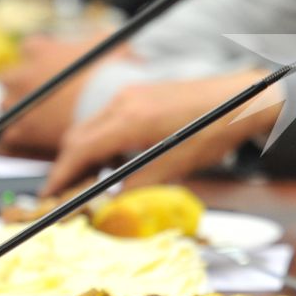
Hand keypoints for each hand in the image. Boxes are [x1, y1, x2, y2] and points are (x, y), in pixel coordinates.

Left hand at [0, 34, 110, 153]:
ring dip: (23, 112)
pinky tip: (40, 143)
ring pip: (7, 107)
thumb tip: (107, 41)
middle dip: (26, 87)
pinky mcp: (16, 134)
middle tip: (49, 99)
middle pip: (11, 78)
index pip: (30, 48)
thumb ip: (100, 39)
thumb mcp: (113, 43)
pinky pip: (10, 138)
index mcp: (38, 50)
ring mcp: (14, 105)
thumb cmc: (115, 78)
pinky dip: (23, 140)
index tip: (57, 70)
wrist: (114, 117)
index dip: (45, 60)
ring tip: (48, 123)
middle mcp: (18, 75)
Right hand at [44, 68, 273, 194]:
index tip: (50, 194)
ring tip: (93, 180)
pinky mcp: (140, 92)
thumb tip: (113, 203)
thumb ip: (141, 184)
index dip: (61, 174)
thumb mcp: (179, 165)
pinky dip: (102, 139)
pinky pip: (107, 117)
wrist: (245, 96)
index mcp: (130, 120)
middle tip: (65, 192)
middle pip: (77, 135)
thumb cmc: (217, 129)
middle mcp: (124, 101)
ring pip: (90, 125)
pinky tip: (118, 159)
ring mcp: (131, 93)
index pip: (79, 149)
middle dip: (67, 165)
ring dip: (84, 152)